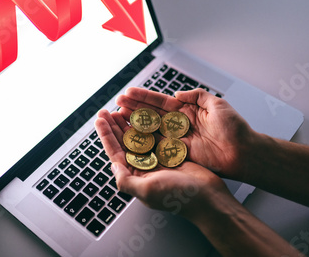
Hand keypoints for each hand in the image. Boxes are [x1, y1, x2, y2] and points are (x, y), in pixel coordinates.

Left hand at [94, 109, 230, 219]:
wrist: (208, 197)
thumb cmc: (179, 197)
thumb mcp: (147, 190)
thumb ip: (126, 181)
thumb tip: (112, 166)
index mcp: (135, 176)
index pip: (115, 152)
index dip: (106, 135)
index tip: (100, 119)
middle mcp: (144, 168)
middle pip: (124, 143)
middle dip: (114, 126)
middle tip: (107, 110)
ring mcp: (157, 160)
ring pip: (138, 138)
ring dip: (129, 124)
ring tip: (121, 110)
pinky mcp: (170, 154)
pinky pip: (155, 136)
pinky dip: (148, 126)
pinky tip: (143, 116)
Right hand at [114, 87, 257, 179]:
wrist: (243, 152)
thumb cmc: (235, 128)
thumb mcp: (217, 104)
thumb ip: (196, 96)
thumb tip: (177, 94)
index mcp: (187, 110)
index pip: (160, 102)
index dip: (143, 97)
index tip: (128, 93)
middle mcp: (179, 124)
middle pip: (151, 115)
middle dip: (133, 108)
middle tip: (117, 104)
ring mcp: (177, 139)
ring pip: (151, 130)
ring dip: (134, 124)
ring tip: (118, 117)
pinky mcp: (178, 153)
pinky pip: (158, 146)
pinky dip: (144, 142)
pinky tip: (131, 137)